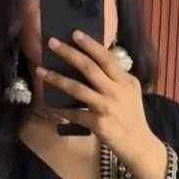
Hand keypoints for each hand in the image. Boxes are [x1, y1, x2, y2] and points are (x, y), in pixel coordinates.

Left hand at [37, 30, 151, 169]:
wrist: (138, 144)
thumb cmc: (133, 116)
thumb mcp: (131, 91)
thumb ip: (117, 77)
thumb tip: (97, 61)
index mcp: (124, 80)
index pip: (105, 57)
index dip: (89, 44)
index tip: (75, 33)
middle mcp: (115, 91)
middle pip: (89, 67)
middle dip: (68, 53)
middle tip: (51, 42)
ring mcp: (106, 107)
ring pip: (77, 88)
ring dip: (56, 78)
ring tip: (41, 71)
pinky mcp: (98, 124)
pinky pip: (75, 114)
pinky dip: (62, 110)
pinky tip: (50, 105)